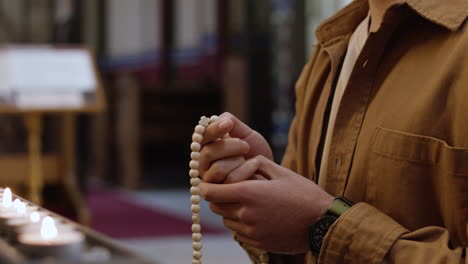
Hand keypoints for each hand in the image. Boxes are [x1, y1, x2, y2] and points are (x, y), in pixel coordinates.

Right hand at [198, 112, 272, 182]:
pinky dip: (246, 171)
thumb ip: (232, 124)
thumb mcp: (246, 135)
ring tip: (249, 160)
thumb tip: (218, 118)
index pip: (201, 136)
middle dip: (230, 146)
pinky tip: (254, 168)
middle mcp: (202, 165)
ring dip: (238, 161)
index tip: (229, 124)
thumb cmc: (256, 153)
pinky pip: (230, 181)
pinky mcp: (219, 197)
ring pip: (218, 169)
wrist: (271, 174)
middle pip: (207, 153)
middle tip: (246, 146)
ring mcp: (209, 182)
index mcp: (205, 147)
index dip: (214, 129)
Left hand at [199, 156, 333, 253]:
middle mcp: (245, 214)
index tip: (209, 182)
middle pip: (215, 206)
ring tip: (248, 202)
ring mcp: (251, 231)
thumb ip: (254, 165)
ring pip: (226, 220)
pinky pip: (238, 232)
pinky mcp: (257, 242)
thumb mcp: (280, 172)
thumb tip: (237, 163)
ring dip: (230, 210)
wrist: (323, 223)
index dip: (206, 185)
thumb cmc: (303, 194)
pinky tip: (257, 215)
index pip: (210, 192)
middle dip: (218, 196)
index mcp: (248, 193)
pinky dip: (241, 223)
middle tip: (229, 189)